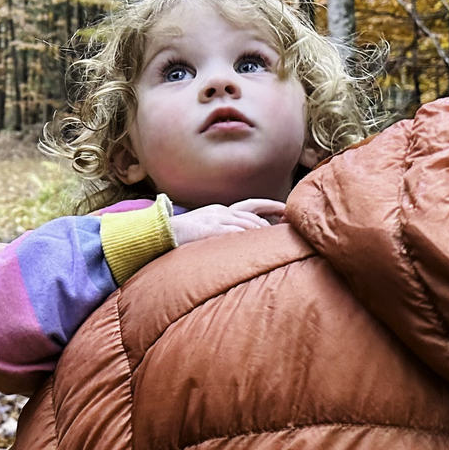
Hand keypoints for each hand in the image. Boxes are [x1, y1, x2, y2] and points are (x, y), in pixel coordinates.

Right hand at [169, 198, 285, 246]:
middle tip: (287, 230)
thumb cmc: (181, 235)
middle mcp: (220, 211)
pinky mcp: (211, 229)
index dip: (270, 206)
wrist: (161, 232)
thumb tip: (238, 241)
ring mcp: (216, 219)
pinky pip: (236, 233)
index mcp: (220, 210)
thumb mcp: (204, 228)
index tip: (286, 210)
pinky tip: (259, 245)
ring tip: (277, 241)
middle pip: (253, 216)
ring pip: (248, 224)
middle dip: (271, 223)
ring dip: (263, 232)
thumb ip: (221, 231)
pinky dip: (249, 238)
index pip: (251, 204)